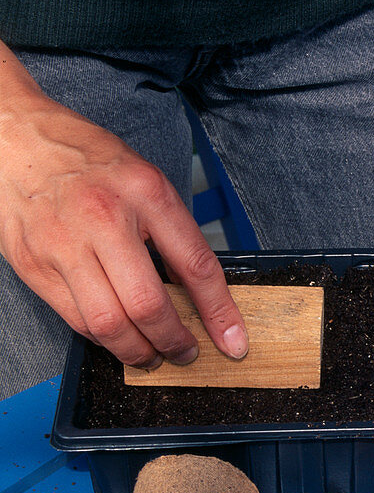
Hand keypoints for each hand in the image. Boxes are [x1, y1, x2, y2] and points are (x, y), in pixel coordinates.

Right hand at [0, 47, 246, 367]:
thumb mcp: (146, 181)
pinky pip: (75, 319)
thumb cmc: (89, 160)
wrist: (17, 140)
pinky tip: (116, 335)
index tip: (233, 341)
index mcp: (146, 193)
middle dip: (174, 340)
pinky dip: (103, 337)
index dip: (219, 313)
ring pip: (108, 323)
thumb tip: (200, 290)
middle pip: (148, 304)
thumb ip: (174, 232)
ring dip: (137, 350)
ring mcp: (64, 245)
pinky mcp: (34, 265)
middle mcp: (104, 219)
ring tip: (152, 352)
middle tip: (186, 352)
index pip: (196, 265)